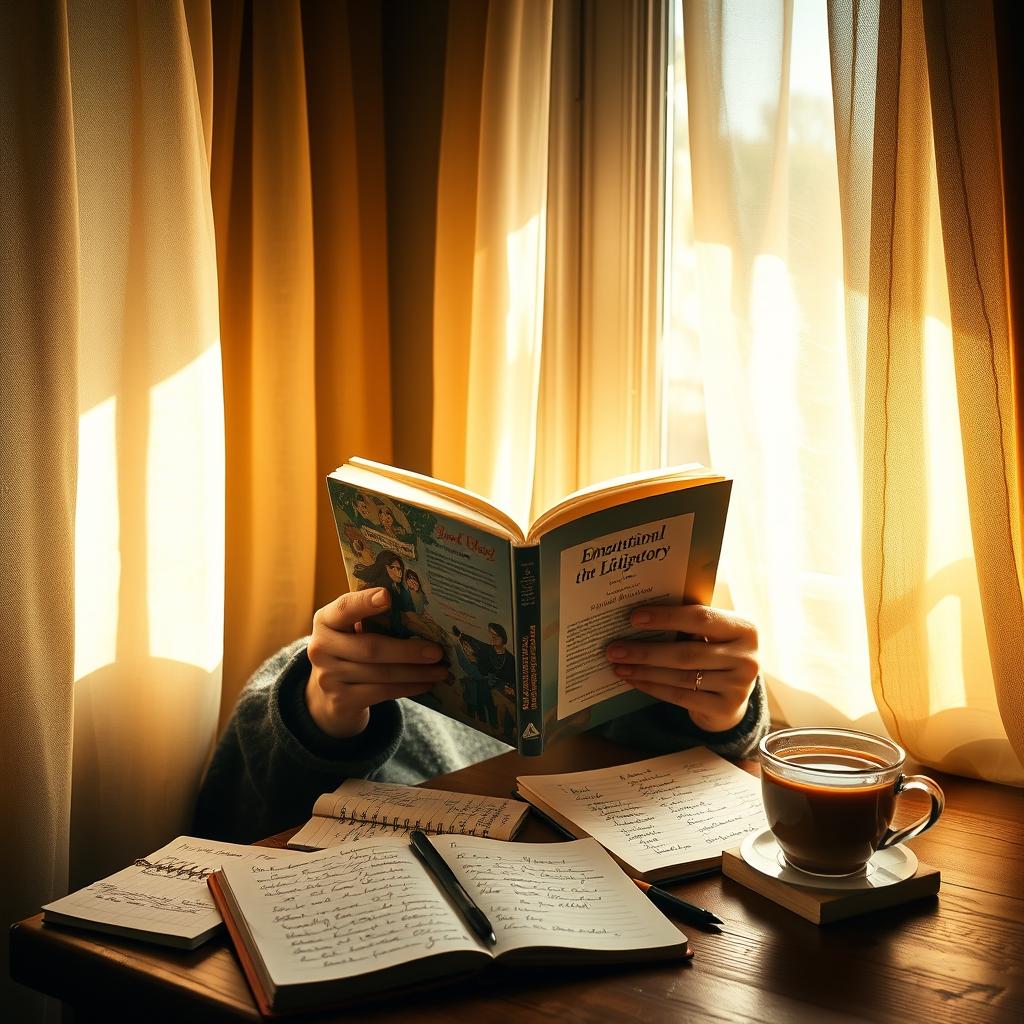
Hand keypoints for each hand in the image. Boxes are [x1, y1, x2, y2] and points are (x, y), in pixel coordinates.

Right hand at [305, 588, 447, 738]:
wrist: (329, 694)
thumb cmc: (351, 650)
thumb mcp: (351, 630)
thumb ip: (372, 619)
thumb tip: (421, 615)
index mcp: (326, 620)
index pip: (345, 608)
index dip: (365, 602)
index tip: (388, 596)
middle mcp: (320, 647)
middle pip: (370, 648)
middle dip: (408, 650)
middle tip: (438, 651)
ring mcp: (328, 677)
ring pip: (381, 674)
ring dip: (415, 672)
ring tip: (440, 669)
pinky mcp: (340, 701)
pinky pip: (381, 692)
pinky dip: (408, 687)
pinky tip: (426, 684)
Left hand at [605, 604, 758, 733]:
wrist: (734, 694)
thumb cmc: (716, 652)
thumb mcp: (713, 634)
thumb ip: (689, 623)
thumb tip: (638, 618)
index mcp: (745, 628)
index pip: (701, 618)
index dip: (666, 617)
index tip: (633, 618)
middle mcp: (748, 657)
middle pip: (687, 652)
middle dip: (646, 650)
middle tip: (614, 649)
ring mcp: (739, 686)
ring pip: (681, 677)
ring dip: (645, 671)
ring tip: (618, 666)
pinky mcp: (726, 709)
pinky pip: (681, 697)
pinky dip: (653, 688)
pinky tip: (634, 681)